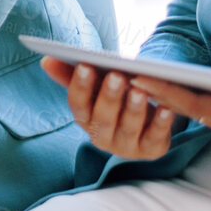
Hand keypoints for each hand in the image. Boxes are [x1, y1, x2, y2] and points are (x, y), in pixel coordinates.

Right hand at [44, 59, 178, 160]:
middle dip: (109, 96)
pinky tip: (165, 108)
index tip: (85, 66)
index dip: (80, 86)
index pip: (78, 105)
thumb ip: (73, 75)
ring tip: (138, 89)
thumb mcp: (96, 87)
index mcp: (85, 120)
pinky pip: (154, 138)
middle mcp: (102, 137)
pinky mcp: (150, 150)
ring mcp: (126, 147)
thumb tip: (45, 60)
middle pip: (103, 118)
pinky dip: (160, 124)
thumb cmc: (115, 100)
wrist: (144, 125)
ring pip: (127, 129)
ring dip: (133, 109)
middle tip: (116, 75)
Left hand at [131, 77, 210, 198]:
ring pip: (196, 105)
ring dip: (166, 91)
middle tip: (120, 71)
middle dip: (155, 88)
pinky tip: (174, 90)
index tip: (137, 77)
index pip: (196, 103)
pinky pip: (209, 108)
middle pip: (187, 102)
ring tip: (136, 75)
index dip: (167, 90)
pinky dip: (187, 97)